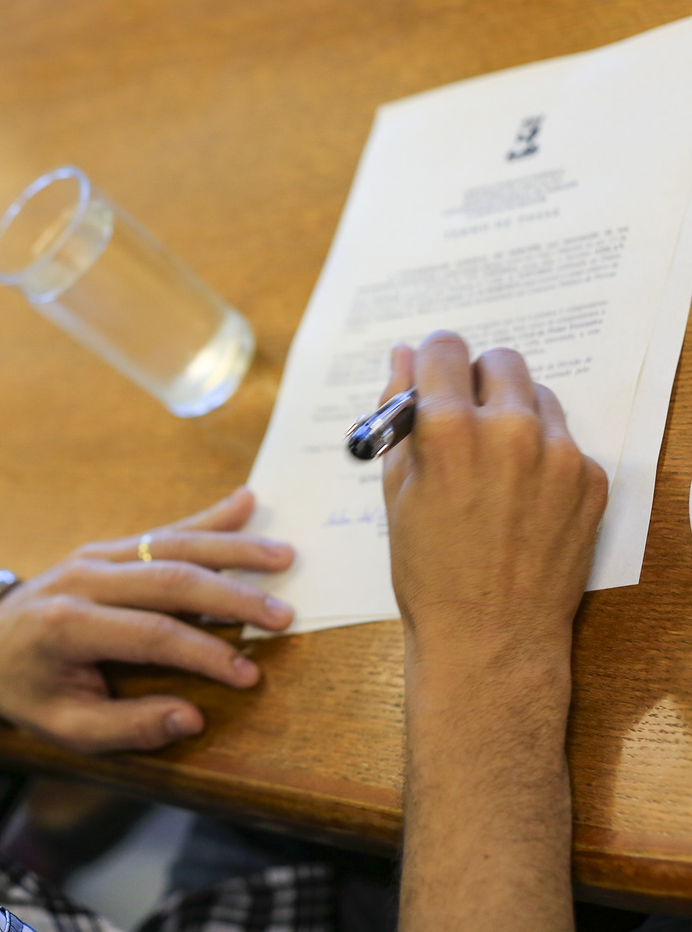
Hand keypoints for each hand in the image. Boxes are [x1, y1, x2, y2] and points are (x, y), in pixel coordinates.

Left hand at [0, 487, 293, 754]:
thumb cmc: (25, 689)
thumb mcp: (65, 727)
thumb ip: (128, 726)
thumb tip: (191, 718)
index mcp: (70, 625)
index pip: (153, 635)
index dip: (206, 654)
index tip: (249, 674)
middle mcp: (84, 579)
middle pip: (170, 579)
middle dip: (232, 597)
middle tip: (284, 614)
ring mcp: (96, 555)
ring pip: (172, 544)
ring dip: (231, 548)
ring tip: (282, 555)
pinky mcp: (106, 547)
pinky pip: (162, 531)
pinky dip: (206, 518)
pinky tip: (245, 503)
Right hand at [384, 335, 607, 931]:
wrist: (490, 639)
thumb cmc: (429, 571)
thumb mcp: (396, 491)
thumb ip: (399, 417)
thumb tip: (401, 361)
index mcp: (450, 429)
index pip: (444, 348)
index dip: (431, 362)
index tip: (431, 375)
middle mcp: (510, 429)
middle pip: (500, 361)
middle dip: (477, 381)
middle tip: (463, 420)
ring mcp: (559, 454)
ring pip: (538, 396)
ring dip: (513, 413)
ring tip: (494, 465)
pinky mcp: (592, 480)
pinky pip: (565, 440)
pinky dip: (542, 455)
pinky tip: (521, 498)